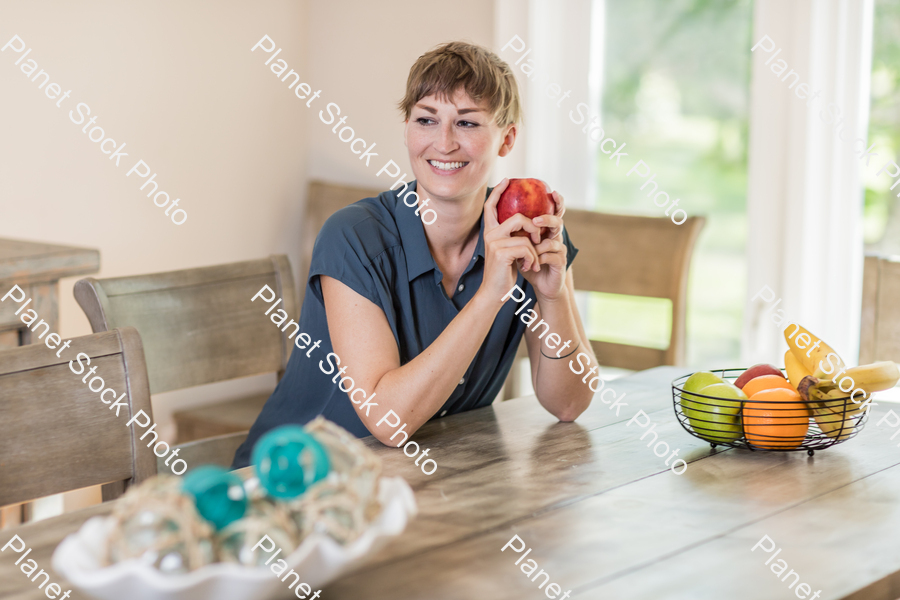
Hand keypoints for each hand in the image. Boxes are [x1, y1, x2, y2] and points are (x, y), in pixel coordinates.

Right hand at [479, 178, 542, 302]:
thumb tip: (528, 224)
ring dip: (534, 250)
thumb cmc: (503, 273)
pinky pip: (526, 248)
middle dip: (534, 228)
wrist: (494, 292)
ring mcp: (494, 242)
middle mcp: (490, 234)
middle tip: (539, 242)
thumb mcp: (508, 252)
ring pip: (525, 235)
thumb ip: (512, 237)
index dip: (498, 191)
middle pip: (518, 217)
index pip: (491, 206)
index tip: (506, 180)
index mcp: (490, 232)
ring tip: (532, 261)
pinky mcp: (501, 252)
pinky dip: (532, 259)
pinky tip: (528, 267)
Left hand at [521, 186, 567, 301]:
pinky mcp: (560, 263)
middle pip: (558, 221)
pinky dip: (540, 258)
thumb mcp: (518, 246)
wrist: (539, 285)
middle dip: (548, 219)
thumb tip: (496, 214)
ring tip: (531, 246)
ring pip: (554, 239)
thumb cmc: (527, 264)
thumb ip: (513, 232)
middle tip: (536, 220)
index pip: (553, 212)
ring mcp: (560, 250)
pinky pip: (552, 256)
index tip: (552, 191)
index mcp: (546, 231)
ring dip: (538, 244)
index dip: (556, 201)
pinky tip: (533, 264)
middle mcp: (555, 237)